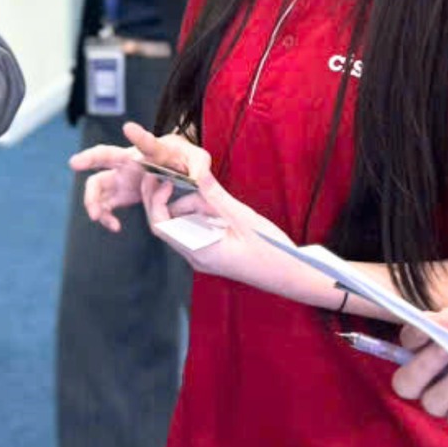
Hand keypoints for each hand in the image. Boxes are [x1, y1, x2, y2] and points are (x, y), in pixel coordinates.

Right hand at [71, 121, 207, 231]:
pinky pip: (104, 205)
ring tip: (97, 216)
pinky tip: (114, 226)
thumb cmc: (184, 159)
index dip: (139, 136)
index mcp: (150, 151)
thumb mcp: (198, 158)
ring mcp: (122, 178)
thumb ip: (200, 165)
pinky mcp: (120, 194)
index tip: (128, 127)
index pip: (146, 142)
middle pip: (104, 156)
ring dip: (93, 200)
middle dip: (89, 157)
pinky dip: (105, 216)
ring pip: (97, 185)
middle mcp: (129, 161)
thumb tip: (198, 177)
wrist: (175, 171)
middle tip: (74, 162)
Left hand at [133, 128, 294, 287]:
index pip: (160, 226)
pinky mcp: (214, 250)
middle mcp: (196, 255)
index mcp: (199, 251)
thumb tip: (196, 171)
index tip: (164, 179)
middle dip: (171, 198)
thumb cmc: (271, 252)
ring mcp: (205, 254)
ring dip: (194, 205)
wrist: (292, 275)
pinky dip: (204, 212)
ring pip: (185, 223)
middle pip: (169, 223)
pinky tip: (220, 206)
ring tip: (217, 199)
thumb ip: (215, 195)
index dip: (155, 200)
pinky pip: (199, 227)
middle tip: (177, 174)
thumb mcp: (242, 218)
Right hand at [391, 292, 447, 431]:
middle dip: (421, 368)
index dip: (409, 341)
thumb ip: (447, 316)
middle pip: (405, 384)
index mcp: (431, 345)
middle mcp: (436, 373)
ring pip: (431, 402)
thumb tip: (417, 325)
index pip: (403, 347)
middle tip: (445, 351)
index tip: (426, 331)